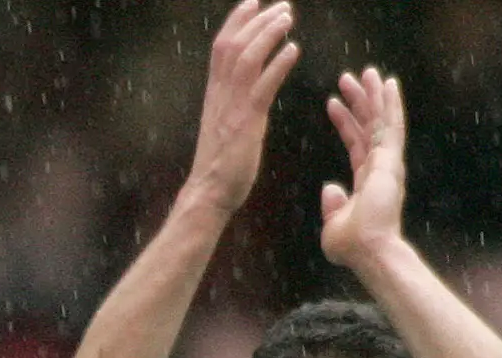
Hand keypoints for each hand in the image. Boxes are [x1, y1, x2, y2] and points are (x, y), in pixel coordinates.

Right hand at [183, 1, 298, 216]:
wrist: (208, 194)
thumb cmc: (219, 166)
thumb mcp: (223, 125)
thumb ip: (232, 102)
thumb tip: (245, 89)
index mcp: (214, 94)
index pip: (221, 47)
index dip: (237, 22)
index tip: (252, 3)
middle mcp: (220, 95)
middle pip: (233, 46)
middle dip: (257, 21)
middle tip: (282, 6)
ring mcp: (232, 108)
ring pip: (246, 59)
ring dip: (268, 34)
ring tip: (287, 18)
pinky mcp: (246, 122)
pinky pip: (262, 87)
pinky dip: (277, 65)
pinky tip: (293, 50)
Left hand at [321, 66, 409, 266]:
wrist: (369, 250)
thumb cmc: (352, 246)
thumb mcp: (333, 225)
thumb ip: (333, 205)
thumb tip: (329, 188)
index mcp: (367, 180)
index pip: (355, 142)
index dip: (344, 121)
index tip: (332, 102)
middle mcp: (381, 167)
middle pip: (369, 125)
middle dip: (360, 100)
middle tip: (349, 76)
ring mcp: (388, 162)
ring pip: (381, 119)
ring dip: (374, 94)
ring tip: (366, 71)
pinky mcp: (392, 159)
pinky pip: (391, 124)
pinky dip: (390, 103)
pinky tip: (388, 83)